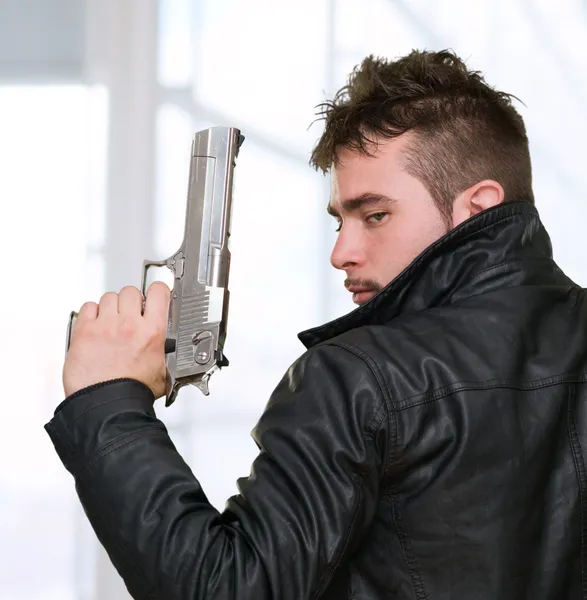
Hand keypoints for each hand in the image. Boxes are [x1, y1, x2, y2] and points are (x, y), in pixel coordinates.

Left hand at [63, 281, 170, 399]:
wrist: (108, 405)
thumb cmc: (132, 394)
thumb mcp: (162, 373)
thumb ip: (165, 358)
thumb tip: (168, 358)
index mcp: (152, 332)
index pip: (158, 292)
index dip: (157, 291)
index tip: (155, 294)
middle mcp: (129, 325)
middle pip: (131, 291)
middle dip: (131, 301)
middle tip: (130, 313)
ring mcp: (106, 326)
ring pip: (109, 297)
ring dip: (111, 306)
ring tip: (111, 322)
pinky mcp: (85, 331)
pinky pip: (88, 307)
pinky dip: (92, 313)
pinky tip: (96, 325)